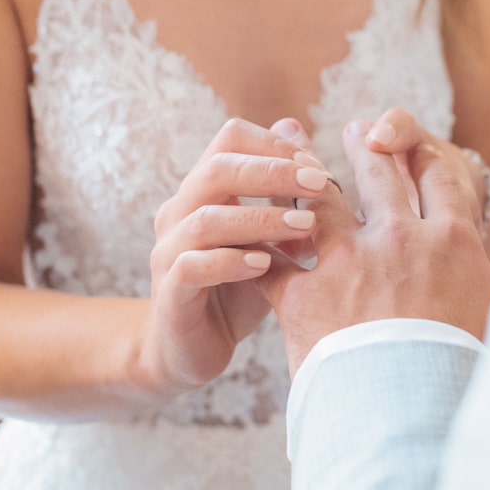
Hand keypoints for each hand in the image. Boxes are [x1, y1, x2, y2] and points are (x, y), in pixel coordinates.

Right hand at [138, 117, 331, 398]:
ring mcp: (168, 251)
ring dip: (261, 218)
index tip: (317, 167)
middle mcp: (179, 212)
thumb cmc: (237, 288)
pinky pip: (193, 266)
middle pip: (217, 168)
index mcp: (203, 190)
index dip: (276, 145)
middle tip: (320, 184)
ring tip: (306, 227)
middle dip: (273, 172)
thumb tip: (314, 155)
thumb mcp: (271, 240)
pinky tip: (266, 265)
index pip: (231, 139)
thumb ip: (287, 200)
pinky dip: (231, 262)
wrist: (191, 350)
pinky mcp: (169, 292)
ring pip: (206, 218)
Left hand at [263, 119, 489, 379]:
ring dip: (308, 172)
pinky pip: (274, 259)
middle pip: (382, 175)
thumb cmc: (465, 380)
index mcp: (453, 242)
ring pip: (322, 200)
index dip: (425, 157)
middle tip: (358, 131)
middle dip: (369, 148)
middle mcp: (400, 239)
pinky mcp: (303, 297)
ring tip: (297, 151)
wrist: (414, 422)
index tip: (415, 147)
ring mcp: (348, 263)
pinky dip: (262, 245)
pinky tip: (250, 234)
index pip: (442, 179)